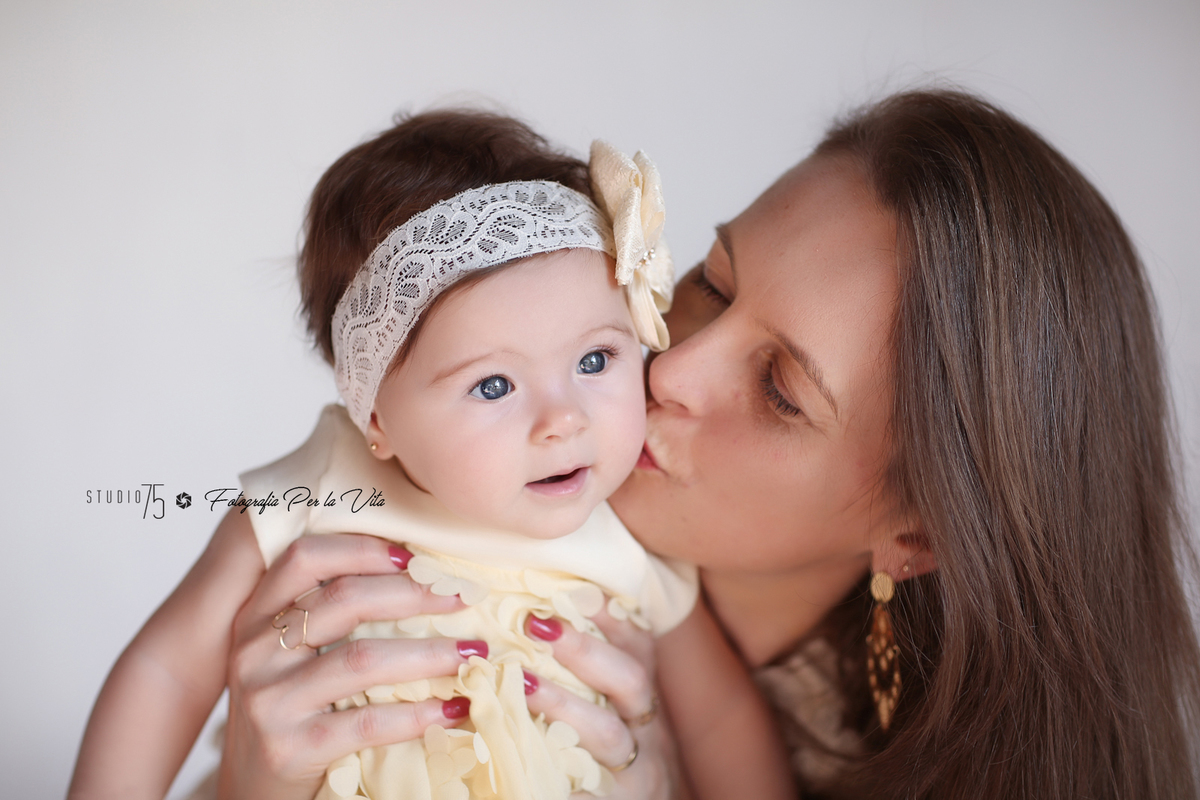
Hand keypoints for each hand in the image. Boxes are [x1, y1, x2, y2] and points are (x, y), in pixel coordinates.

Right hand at [217, 534, 473, 799]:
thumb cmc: (289, 712)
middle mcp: (254, 652)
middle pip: (343, 599)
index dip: (361, 549)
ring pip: (362, 658)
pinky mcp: (289, 747)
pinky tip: (453, 708)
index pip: (304, 558)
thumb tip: (417, 573)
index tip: (413, 557)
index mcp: (256, 616)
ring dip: (429, 653)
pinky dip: (418, 713)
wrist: (252, 792)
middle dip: (413, 594)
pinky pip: (368, 721)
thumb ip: (327, 614)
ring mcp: (269, 700)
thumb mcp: (290, 656)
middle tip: (462, 598)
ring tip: (472, 653)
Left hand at [523, 608, 685, 799]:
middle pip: (630, 680)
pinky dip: (564, 780)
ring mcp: (637, 769)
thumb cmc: (612, 755)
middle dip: (582, 650)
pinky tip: (527, 769)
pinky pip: (593, 790)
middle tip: (533, 625)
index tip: (569, 589)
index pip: (638, 646)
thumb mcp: (610, 712)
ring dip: (562, 705)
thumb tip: (531, 620)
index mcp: (641, 698)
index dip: (608, 615)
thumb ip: (583, 677)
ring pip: (608, 733)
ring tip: (519, 687)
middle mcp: (647, 729)